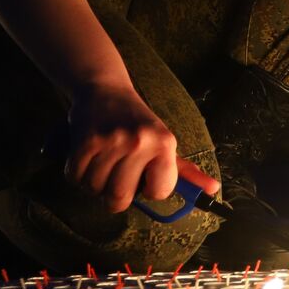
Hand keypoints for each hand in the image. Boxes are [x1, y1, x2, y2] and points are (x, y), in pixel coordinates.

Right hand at [66, 84, 188, 212]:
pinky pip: (75, 178)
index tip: (145, 179)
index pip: (159, 193)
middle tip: (118, 175)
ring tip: (104, 162)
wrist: (105, 90)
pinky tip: (88, 158)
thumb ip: (185, 171)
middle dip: (116, 195)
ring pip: (95, 189)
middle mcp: (141, 142)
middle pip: (120, 198)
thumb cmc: (138, 123)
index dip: (149, 191)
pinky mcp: (85, 141)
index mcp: (165, 143)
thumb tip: (213, 190)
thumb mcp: (165, 142)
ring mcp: (112, 142)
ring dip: (95, 183)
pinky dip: (77, 174)